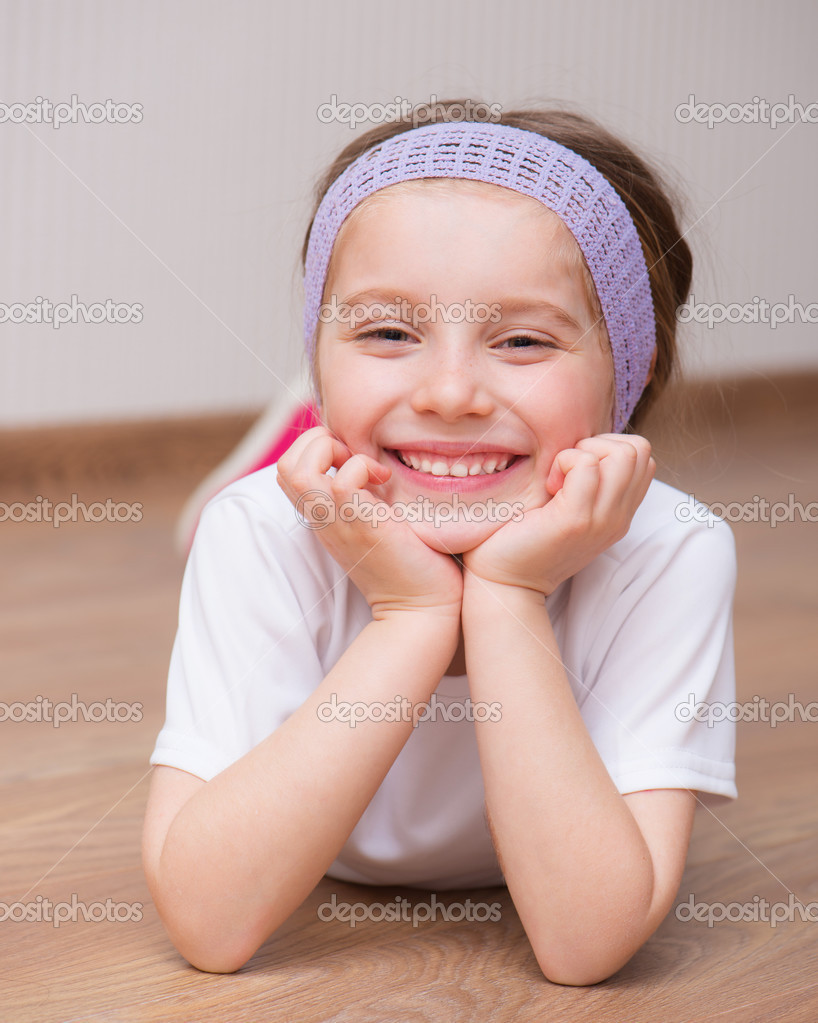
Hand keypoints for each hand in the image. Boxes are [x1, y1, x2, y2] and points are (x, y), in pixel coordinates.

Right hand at [276, 426, 463, 622]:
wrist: (421, 608)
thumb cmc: (409, 563)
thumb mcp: (375, 521)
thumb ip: (364, 496)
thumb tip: (374, 464)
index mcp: (322, 516)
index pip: (288, 469)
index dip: (314, 448)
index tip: (352, 458)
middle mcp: (322, 519)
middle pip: (284, 465)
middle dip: (317, 443)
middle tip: (355, 458)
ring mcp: (337, 523)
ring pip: (298, 470)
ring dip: (331, 452)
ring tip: (366, 468)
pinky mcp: (362, 526)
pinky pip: (343, 482)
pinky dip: (362, 468)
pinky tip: (386, 482)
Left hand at [462, 434, 654, 595]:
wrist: (506, 582)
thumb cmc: (525, 538)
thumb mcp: (568, 508)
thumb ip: (586, 483)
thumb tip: (582, 445)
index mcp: (619, 514)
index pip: (644, 457)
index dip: (608, 448)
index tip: (574, 471)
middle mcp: (618, 518)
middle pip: (639, 449)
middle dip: (599, 445)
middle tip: (566, 472)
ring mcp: (602, 520)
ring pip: (622, 454)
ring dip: (583, 452)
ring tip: (557, 479)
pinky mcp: (576, 519)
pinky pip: (586, 465)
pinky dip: (564, 461)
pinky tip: (547, 486)